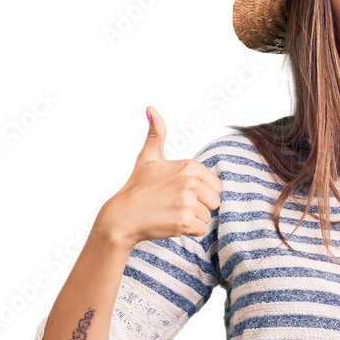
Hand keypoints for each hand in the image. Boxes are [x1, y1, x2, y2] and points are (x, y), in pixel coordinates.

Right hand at [97, 106, 222, 247]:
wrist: (123, 216)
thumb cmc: (138, 187)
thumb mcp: (148, 157)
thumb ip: (156, 133)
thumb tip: (150, 108)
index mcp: (190, 166)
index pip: (216, 186)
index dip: (201, 192)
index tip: (179, 192)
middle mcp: (191, 181)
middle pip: (215, 201)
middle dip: (199, 207)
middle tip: (175, 204)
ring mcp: (188, 201)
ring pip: (208, 217)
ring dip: (192, 219)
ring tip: (171, 212)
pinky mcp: (185, 221)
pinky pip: (201, 230)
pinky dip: (188, 231)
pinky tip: (171, 223)